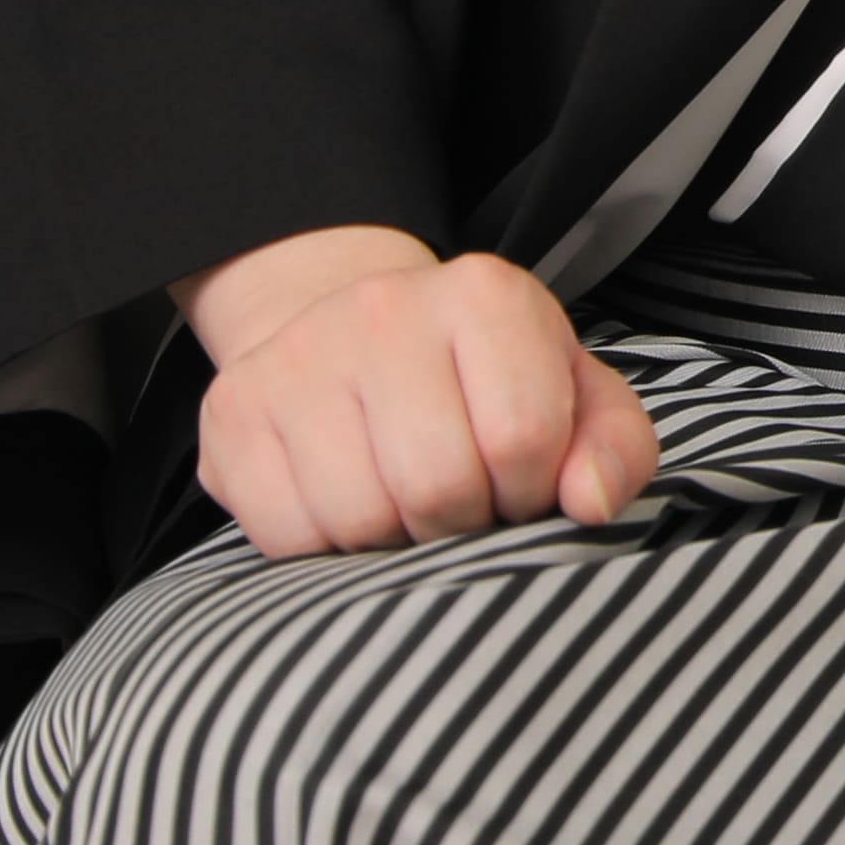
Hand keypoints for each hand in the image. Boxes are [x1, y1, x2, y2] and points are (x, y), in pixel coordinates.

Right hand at [178, 224, 662, 556]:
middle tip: (461, 505)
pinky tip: (346, 508)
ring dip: (393, 542)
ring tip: (405, 507)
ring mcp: (296, 358)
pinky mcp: (232, 412)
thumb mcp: (574, 398)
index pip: (522, 439)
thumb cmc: (483, 383)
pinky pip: (286, 533)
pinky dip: (325, 548)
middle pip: (436, 485)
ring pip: (358, 517)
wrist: (354, 335)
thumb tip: (591, 503)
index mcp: (484, 296)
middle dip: (462, 523)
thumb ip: (613, 448)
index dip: (531, 492)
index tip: (521, 487)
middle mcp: (382, 310)